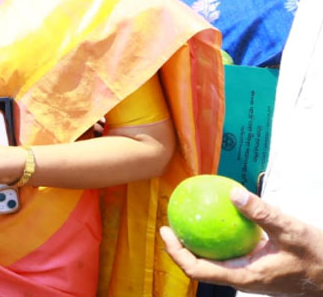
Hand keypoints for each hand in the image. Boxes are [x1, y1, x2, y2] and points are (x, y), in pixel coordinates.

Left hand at [160, 187, 322, 295]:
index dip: (177, 253)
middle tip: (170, 222)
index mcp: (245, 276)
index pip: (199, 270)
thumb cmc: (317, 257)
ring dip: (198, 244)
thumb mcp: (290, 230)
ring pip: (215, 263)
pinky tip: (219, 219)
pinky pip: (230, 254)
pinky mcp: (257, 268)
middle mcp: (243, 278)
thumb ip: (261, 213)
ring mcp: (249, 275)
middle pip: (200, 267)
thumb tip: (232, 193)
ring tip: (188, 220)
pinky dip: (219, 240)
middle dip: (181, 247)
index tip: (166, 231)